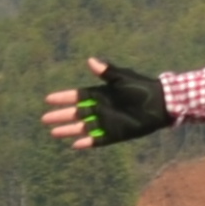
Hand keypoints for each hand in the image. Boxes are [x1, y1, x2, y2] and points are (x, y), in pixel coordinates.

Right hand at [43, 59, 169, 148]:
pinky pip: (97, 140)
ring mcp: (106, 122)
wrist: (159, 104)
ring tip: (53, 132)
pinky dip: (86, 142)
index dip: (63, 98)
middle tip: (45, 119)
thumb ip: (106, 72)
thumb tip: (90, 60)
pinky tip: (74, 145)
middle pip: (75, 113)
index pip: (77, 96)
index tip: (48, 99)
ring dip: (68, 130)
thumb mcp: (122, 78)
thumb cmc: (141, 88)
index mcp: (100, 94)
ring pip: (82, 128)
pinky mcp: (114, 134)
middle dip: (60, 116)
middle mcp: (100, 108)